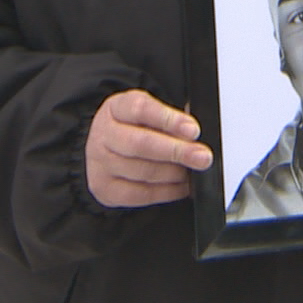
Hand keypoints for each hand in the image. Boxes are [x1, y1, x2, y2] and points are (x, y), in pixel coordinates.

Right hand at [84, 89, 213, 207]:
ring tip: (192, 171)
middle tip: (202, 156)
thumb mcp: (148, 112)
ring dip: (174, 173)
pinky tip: (181, 186)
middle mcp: (104, 134)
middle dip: (176, 151)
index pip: (140, 109)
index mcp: (116, 108)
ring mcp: (101, 163)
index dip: (169, 120)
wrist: (104, 150)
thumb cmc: (132, 128)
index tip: (193, 130)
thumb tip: (193, 132)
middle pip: (141, 144)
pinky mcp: (105, 189)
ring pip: (143, 171)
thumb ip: (169, 118)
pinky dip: (167, 192)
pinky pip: (141, 194)